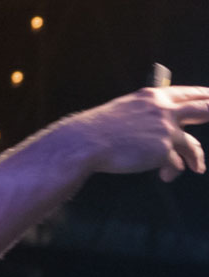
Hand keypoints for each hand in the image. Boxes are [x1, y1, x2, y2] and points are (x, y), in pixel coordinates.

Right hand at [69, 86, 208, 181]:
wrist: (86, 143)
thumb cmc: (97, 129)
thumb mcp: (125, 110)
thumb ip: (146, 113)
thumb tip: (160, 126)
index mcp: (154, 97)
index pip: (189, 93)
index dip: (205, 96)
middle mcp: (165, 110)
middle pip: (204, 109)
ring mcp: (166, 130)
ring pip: (192, 145)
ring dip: (196, 158)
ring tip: (197, 167)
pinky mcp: (163, 150)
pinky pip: (176, 163)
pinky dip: (172, 171)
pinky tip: (165, 176)